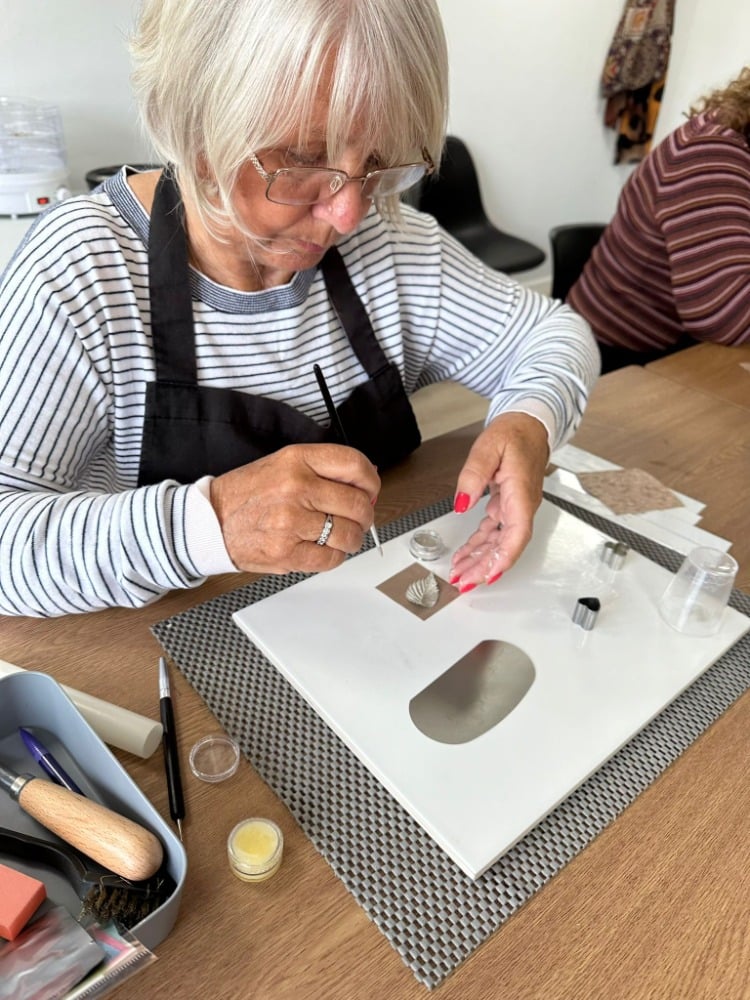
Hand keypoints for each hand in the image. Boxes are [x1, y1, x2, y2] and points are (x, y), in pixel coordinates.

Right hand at [209, 443, 379, 573]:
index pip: (354, 465)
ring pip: (349, 535)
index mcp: (296, 460)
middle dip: (365, 515)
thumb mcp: (283, 465)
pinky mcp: (286, 552)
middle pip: (358, 504)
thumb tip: (366, 482)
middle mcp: (296, 488)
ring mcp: (291, 522)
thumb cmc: (247, 494)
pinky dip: (334, 557)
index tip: (371, 489)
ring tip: (341, 536)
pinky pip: (331, 559)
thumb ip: (323, 469)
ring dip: (352, 539)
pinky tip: (323, 549)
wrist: (210, 522)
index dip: (371, 481)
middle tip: (358, 519)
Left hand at [449, 412, 549, 590]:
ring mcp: (515, 508)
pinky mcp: (507, 506)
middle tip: (464, 581)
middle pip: (506, 545)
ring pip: (499, 543)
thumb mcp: (489, 447)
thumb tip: (461, 503)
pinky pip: (494, 532)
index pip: (517, 533)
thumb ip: (474, 475)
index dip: (504, 557)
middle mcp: (522, 505)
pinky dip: (479, 546)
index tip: (489, 574)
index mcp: (521, 493)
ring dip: (480, 560)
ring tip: (460, 574)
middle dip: (486, 567)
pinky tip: (466, 555)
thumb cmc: (514, 433)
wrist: (529, 424)